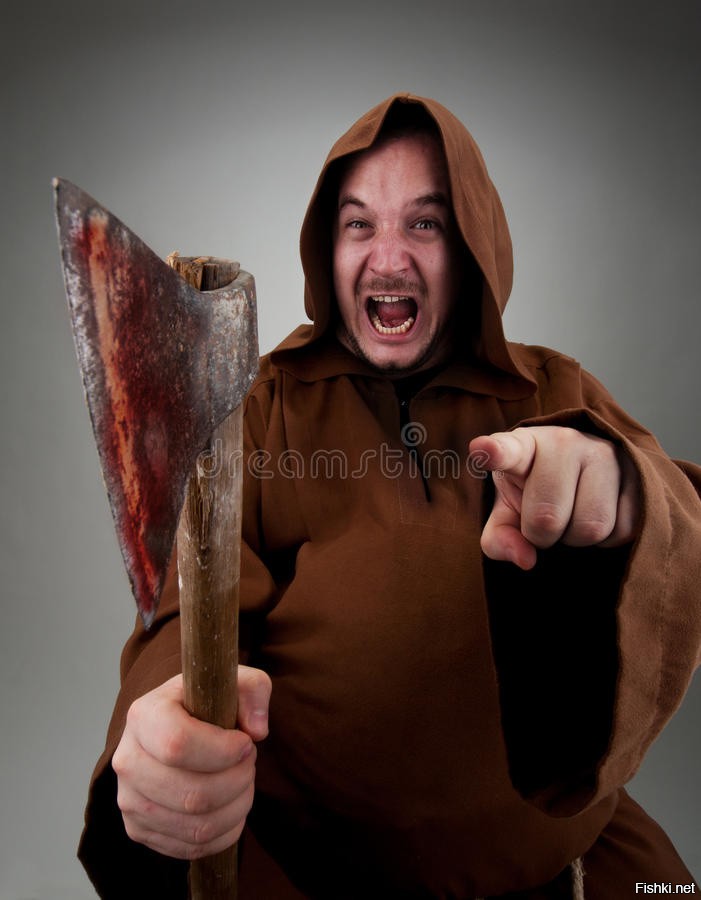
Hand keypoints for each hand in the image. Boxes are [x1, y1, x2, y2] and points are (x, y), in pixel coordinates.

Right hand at [112, 666, 270, 859]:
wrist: (173, 725)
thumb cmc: (203, 702)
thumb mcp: (231, 680)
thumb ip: (253, 689)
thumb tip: (257, 730)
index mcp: (143, 715)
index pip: (178, 744)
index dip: (223, 751)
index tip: (246, 743)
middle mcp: (127, 759)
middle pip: (192, 794)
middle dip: (238, 781)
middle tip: (250, 763)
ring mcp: (128, 799)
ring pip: (196, 826)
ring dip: (237, 807)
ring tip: (243, 782)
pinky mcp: (138, 829)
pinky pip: (191, 847)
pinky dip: (225, 832)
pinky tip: (232, 805)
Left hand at [469, 426, 639, 569]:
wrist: (586, 472)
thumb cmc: (535, 492)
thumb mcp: (507, 512)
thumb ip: (499, 538)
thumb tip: (525, 560)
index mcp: (523, 446)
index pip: (508, 450)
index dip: (496, 452)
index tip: (483, 450)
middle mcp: (564, 442)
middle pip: (547, 517)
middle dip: (541, 535)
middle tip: (542, 523)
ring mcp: (604, 454)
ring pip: (589, 528)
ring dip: (575, 539)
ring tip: (571, 517)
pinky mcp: (638, 473)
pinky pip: (621, 531)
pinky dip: (606, 540)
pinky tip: (597, 516)